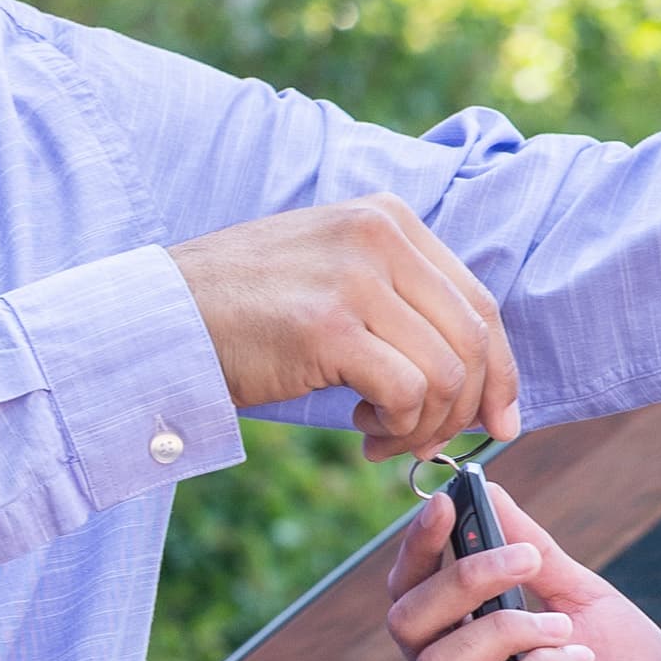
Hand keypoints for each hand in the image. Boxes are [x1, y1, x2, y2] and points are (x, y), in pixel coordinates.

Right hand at [171, 196, 518, 460]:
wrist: (161, 317)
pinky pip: (407, 391)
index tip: (498, 419)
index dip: (499, 371)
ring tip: (382, 436)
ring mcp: (355, 277)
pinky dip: (398, 426)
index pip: (480, 301)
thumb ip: (401, 303)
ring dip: (425, 424)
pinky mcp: (328, 326)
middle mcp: (380, 236)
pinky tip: (363, 430)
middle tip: (425, 441)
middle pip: (474, 339)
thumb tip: (475, 375)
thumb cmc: (247, 310)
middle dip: (464, 408)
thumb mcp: (335, 276)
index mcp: (389, 218)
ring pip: (446, 371)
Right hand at [385, 487, 660, 660]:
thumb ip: (534, 553)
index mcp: (470, 644)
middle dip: (458, 578)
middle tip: (527, 558)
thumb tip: (489, 489)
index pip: (411, 591)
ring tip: (564, 625)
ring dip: (504, 626)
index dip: (418, 547)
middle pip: (406, 624)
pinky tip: (580, 657)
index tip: (447, 501)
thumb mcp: (584, 597)